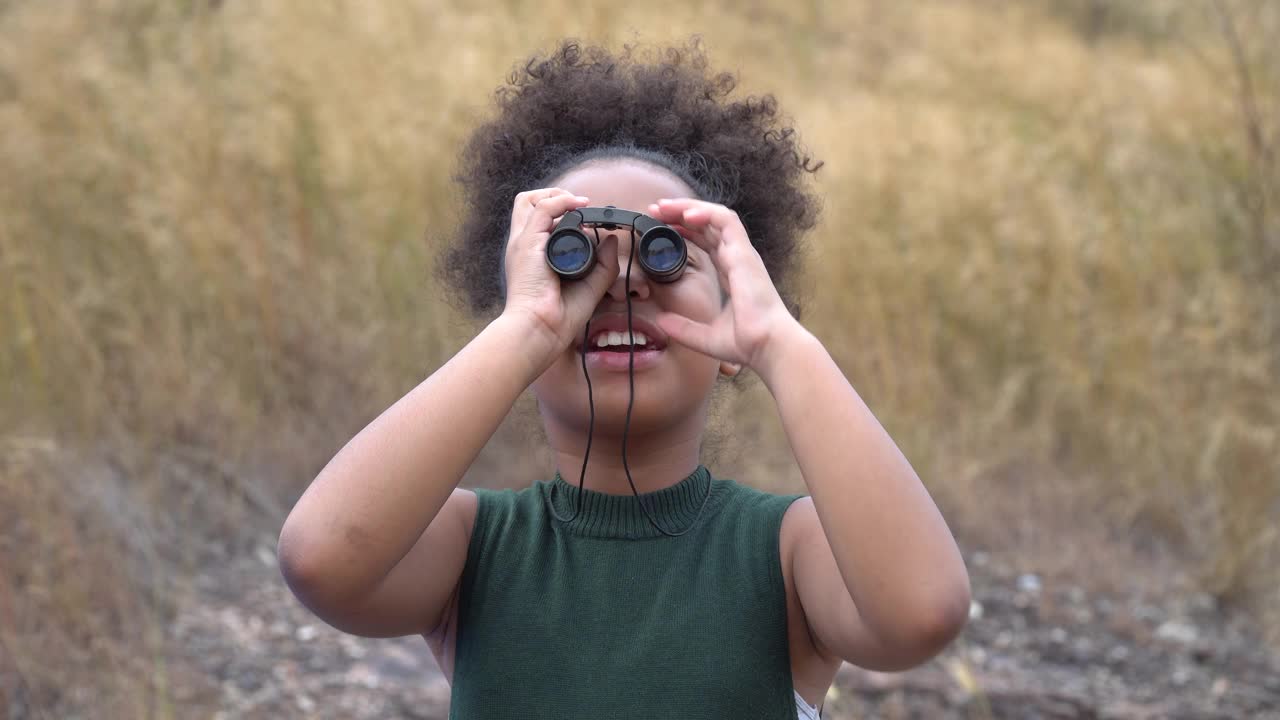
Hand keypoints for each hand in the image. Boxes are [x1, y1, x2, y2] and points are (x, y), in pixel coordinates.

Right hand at [501, 188, 619, 355]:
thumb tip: (611, 240)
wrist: (540, 329)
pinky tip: (580, 205)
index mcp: (534, 257)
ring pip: (530, 201)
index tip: (586, 218)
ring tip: (579, 203)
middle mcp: (525, 246)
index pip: (538, 222)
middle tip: (579, 206)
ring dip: (557, 196)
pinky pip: (543, 209)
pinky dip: (561, 201)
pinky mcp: (528, 243)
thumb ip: (603, 264)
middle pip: (527, 205)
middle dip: (552, 197)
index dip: (560, 213)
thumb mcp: (589, 286)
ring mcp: (523, 243)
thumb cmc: (558, 317)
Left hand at [646, 198, 805, 374]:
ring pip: (716, 216)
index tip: (660, 228)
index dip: (685, 231)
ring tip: (664, 207)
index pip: (707, 242)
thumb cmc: (747, 342)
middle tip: (654, 210)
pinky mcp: (744, 253)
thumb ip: (683, 328)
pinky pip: (726, 221)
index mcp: (731, 273)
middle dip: (680, 213)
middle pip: (708, 225)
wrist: (766, 345)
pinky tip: (686, 214)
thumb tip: (661, 322)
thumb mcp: (705, 336)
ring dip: (689, 207)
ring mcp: (742, 253)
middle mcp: (737, 259)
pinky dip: (706, 213)